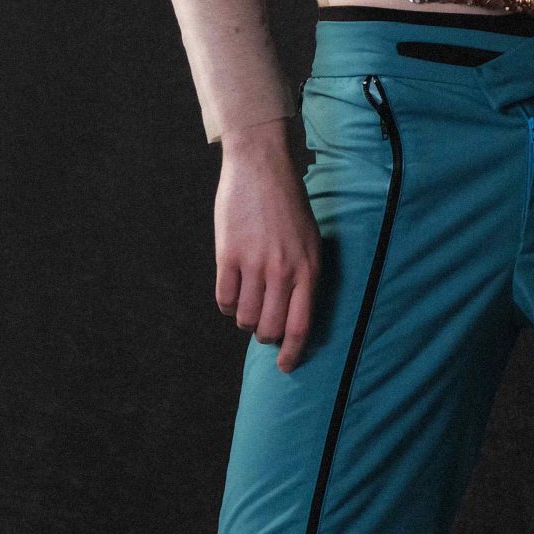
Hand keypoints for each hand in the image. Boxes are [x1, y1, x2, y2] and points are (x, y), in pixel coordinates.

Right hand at [215, 116, 322, 369]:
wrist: (261, 168)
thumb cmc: (289, 206)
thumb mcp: (310, 242)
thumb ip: (303, 277)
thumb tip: (292, 316)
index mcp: (308, 269)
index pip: (301, 327)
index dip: (292, 353)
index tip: (284, 366)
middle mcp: (283, 271)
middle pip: (270, 327)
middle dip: (265, 334)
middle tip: (262, 327)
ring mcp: (254, 264)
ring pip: (244, 317)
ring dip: (244, 318)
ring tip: (247, 303)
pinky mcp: (228, 255)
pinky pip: (224, 298)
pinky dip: (226, 304)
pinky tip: (231, 292)